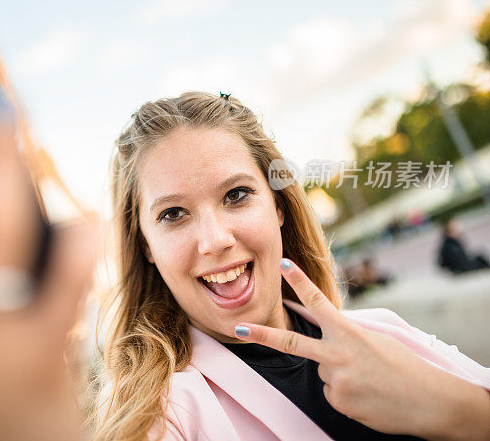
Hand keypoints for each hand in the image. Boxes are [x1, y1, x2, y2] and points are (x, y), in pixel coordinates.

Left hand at [234, 258, 489, 439]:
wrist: (430, 403)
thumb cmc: (406, 367)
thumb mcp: (376, 340)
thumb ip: (345, 336)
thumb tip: (323, 336)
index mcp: (349, 333)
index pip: (319, 302)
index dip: (300, 282)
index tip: (284, 264)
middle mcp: (337, 355)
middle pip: (291, 343)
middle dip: (262, 335)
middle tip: (238, 329)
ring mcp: (334, 380)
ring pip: (323, 371)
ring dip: (340, 373)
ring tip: (369, 380)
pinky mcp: (337, 401)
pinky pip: (331, 392)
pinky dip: (346, 392)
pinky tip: (368, 394)